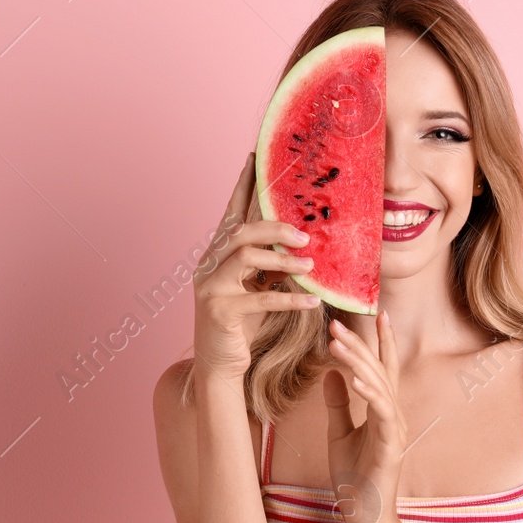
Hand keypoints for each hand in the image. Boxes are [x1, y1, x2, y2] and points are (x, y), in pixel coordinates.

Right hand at [191, 153, 322, 381]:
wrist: (219, 364)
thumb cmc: (241, 323)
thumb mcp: (256, 286)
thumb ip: (269, 263)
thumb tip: (300, 240)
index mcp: (217, 255)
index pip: (231, 213)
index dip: (242, 186)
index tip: (254, 158)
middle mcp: (208, 265)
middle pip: (239, 231)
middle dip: (273, 226)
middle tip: (304, 235)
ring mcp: (210, 287)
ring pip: (246, 257)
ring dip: (282, 260)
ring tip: (310, 267)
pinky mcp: (219, 311)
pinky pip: (258, 299)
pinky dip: (289, 300)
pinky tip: (313, 302)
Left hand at [323, 312, 409, 522]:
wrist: (364, 515)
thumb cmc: (355, 477)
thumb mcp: (339, 433)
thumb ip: (338, 404)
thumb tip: (331, 373)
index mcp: (383, 410)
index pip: (383, 368)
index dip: (380, 341)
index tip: (374, 313)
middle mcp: (394, 414)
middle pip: (379, 371)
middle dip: (360, 344)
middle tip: (337, 321)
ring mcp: (395, 430)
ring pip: (380, 386)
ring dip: (359, 362)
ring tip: (338, 342)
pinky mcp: (391, 446)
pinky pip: (382, 414)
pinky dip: (369, 394)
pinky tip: (354, 379)